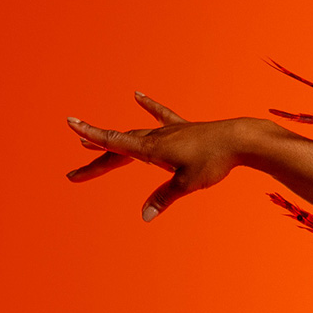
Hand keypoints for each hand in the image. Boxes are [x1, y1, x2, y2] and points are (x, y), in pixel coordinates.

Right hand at [66, 93, 257, 219]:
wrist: (242, 139)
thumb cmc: (215, 161)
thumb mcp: (187, 183)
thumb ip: (164, 198)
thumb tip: (144, 216)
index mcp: (152, 148)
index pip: (115, 142)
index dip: (91, 135)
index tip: (70, 123)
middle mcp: (157, 137)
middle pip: (120, 147)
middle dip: (96, 160)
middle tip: (74, 175)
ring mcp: (171, 131)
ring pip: (135, 135)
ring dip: (114, 140)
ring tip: (92, 142)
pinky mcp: (185, 129)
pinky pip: (162, 116)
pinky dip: (149, 107)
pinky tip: (137, 95)